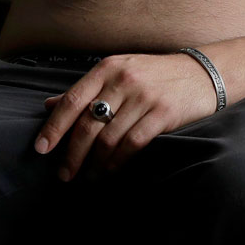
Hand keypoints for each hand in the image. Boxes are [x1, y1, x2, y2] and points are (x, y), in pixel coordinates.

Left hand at [33, 52, 220, 181]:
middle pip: (88, 124)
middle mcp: (123, 80)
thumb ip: (86, 89)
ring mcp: (144, 96)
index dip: (54, 127)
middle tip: (65, 174)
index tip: (41, 148)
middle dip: (72, 154)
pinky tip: (112, 169)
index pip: (72, 100)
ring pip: (108, 138)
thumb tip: (49, 104)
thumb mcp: (119, 72)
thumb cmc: (155, 75)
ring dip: (95, 163)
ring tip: (89, 176)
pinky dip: (118, 161)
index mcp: (108, 68)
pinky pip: (132, 143)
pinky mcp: (163, 113)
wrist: (203, 73)